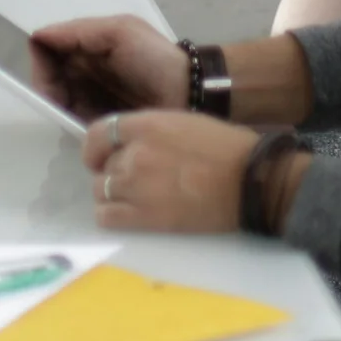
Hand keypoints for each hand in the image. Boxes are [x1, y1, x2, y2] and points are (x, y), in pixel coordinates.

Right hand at [28, 14, 189, 118]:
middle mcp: (84, 66)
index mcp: (88, 41)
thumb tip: (38, 36)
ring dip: (58, 104)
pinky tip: (80, 123)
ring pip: (56, 97)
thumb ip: (79, 31)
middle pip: (47, 74)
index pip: (47, 46)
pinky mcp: (96, 118)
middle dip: (47, 86)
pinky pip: (71, 117)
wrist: (187, 94)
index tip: (47, 77)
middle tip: (59, 101)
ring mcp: (89, 93)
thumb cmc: (154, 58)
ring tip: (74, 112)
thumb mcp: (120, 32)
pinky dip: (69, 119)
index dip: (41, 60)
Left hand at [84, 111, 299, 234]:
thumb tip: (127, 146)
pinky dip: (110, 215)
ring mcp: (137, 186)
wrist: (247, 180)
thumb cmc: (222, 147)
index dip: (94, 147)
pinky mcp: (145, 218)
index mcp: (146, 125)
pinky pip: (107, 217)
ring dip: (112, 193)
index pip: (99, 133)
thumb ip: (148, 132)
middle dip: (111, 171)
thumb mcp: (180, 122)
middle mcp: (134, 153)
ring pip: (101, 190)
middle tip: (131, 179)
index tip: (98, 156)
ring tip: (132, 197)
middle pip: (102, 165)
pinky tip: (125, 214)